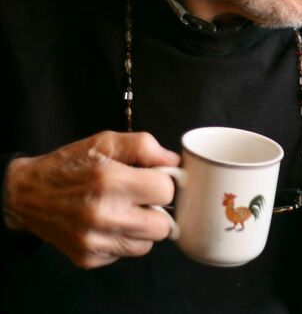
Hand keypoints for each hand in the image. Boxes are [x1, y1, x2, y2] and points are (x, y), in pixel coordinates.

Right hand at [3, 131, 179, 268]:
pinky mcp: (88, 258)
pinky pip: (125, 254)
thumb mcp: (106, 142)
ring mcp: (95, 240)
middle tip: (141, 198)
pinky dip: (123, 239)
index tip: (152, 179)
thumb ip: (145, 146)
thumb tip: (174, 162)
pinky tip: (108, 223)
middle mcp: (103, 214)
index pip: (166, 191)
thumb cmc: (71, 165)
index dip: (164, 183)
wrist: (27, 194)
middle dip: (158, 210)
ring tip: (125, 210)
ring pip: (148, 244)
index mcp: (110, 181)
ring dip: (143, 227)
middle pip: (163, 225)